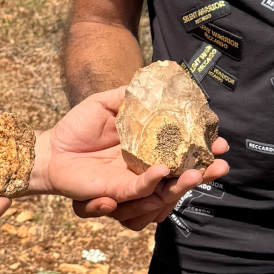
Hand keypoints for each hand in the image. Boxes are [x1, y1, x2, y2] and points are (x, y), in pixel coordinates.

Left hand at [31, 87, 228, 206]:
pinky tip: (163, 171)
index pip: (181, 152)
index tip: (222, 143)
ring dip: (183, 183)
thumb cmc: (77, 127)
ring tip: (199, 173)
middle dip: (204, 173)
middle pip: (180, 177)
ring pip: (165, 190)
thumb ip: (130, 95)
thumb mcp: (107, 102)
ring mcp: (132, 183)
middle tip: (221, 165)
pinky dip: (152, 182)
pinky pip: (139, 191)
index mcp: (147, 150)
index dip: (202, 150)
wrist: (51, 149)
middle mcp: (144, 170)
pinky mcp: (116, 192)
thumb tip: (156, 82)